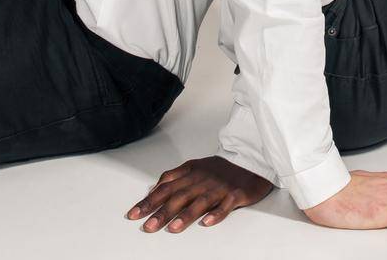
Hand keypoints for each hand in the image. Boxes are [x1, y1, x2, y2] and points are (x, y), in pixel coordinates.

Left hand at [126, 156, 274, 232]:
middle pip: (179, 196)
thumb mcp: (195, 166)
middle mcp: (203, 180)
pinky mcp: (236, 194)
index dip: (149, 201)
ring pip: (200, 201)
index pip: (165, 187)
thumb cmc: (221, 168)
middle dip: (162, 211)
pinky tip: (206, 222)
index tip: (134, 214)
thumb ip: (174, 176)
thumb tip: (154, 188)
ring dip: (186, 215)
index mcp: (191, 172)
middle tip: (148, 226)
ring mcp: (220, 187)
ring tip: (173, 228)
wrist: (252, 159)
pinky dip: (216, 213)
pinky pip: (225, 205)